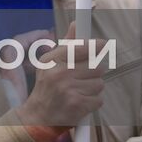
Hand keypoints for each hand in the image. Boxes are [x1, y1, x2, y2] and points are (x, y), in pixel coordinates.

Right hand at [14, 23, 107, 141]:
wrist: (38, 117)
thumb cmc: (46, 87)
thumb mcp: (50, 63)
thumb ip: (66, 44)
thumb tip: (76, 24)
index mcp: (52, 59)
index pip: (81, 47)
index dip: (95, 45)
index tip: (103, 44)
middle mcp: (60, 73)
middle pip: (96, 66)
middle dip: (95, 72)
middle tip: (85, 76)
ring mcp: (68, 89)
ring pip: (99, 83)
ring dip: (94, 88)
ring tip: (80, 91)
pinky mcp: (77, 105)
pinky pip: (99, 99)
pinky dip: (94, 102)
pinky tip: (81, 102)